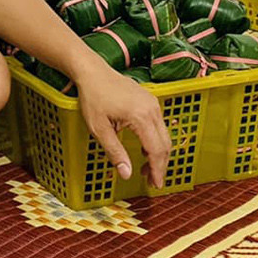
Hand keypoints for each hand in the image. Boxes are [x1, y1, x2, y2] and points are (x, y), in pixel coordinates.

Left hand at [74, 66, 170, 181]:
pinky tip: (145, 150)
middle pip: (165, 144)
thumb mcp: (99, 129)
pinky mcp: (150, 101)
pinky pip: (160, 125)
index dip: (157, 170)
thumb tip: (126, 174)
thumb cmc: (93, 97)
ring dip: (158, 154)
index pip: (156, 150)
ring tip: (146, 169)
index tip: (156, 185)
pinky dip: (156, 141)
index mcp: (141, 116)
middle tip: (152, 181)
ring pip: (165, 135)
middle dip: (160, 165)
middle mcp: (152, 109)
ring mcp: (153, 103)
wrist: (92, 71)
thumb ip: (115, 152)